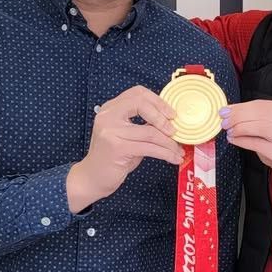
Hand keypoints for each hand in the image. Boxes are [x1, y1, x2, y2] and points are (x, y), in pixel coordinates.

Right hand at [66, 86, 183, 211]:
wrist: (92, 178)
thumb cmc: (113, 157)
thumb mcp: (127, 136)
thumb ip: (143, 125)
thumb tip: (171, 122)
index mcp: (111, 108)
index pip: (137, 93)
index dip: (158, 101)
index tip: (172, 114)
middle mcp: (108, 116)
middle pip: (142, 104)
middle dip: (163, 117)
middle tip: (176, 131)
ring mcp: (111, 131)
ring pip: (150, 131)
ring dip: (169, 142)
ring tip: (178, 151)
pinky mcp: (117, 148)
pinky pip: (149, 148)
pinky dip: (166, 153)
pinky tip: (173, 159)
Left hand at [220, 99, 271, 187]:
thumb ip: (257, 118)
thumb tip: (231, 111)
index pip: (264, 104)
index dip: (242, 106)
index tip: (227, 110)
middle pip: (262, 114)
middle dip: (239, 116)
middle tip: (225, 120)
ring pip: (261, 127)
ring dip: (241, 128)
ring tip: (230, 130)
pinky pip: (259, 144)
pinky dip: (244, 141)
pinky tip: (235, 140)